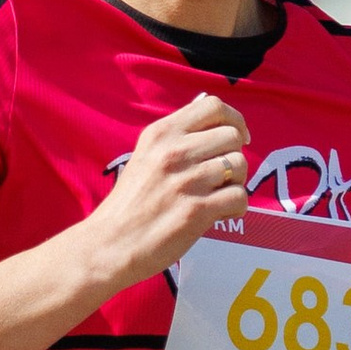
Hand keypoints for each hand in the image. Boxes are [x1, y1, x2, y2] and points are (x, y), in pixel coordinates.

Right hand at [79, 96, 253, 299]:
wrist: (110, 243)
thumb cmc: (130, 203)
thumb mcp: (146, 156)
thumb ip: (177, 139)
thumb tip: (215, 122)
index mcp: (161, 134)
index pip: (214, 106)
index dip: (234, 120)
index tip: (237, 137)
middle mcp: (174, 152)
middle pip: (232, 136)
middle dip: (234, 155)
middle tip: (222, 175)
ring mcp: (187, 180)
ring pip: (240, 165)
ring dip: (236, 181)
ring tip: (218, 194)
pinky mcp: (197, 210)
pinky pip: (239, 197)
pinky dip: (235, 207)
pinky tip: (218, 213)